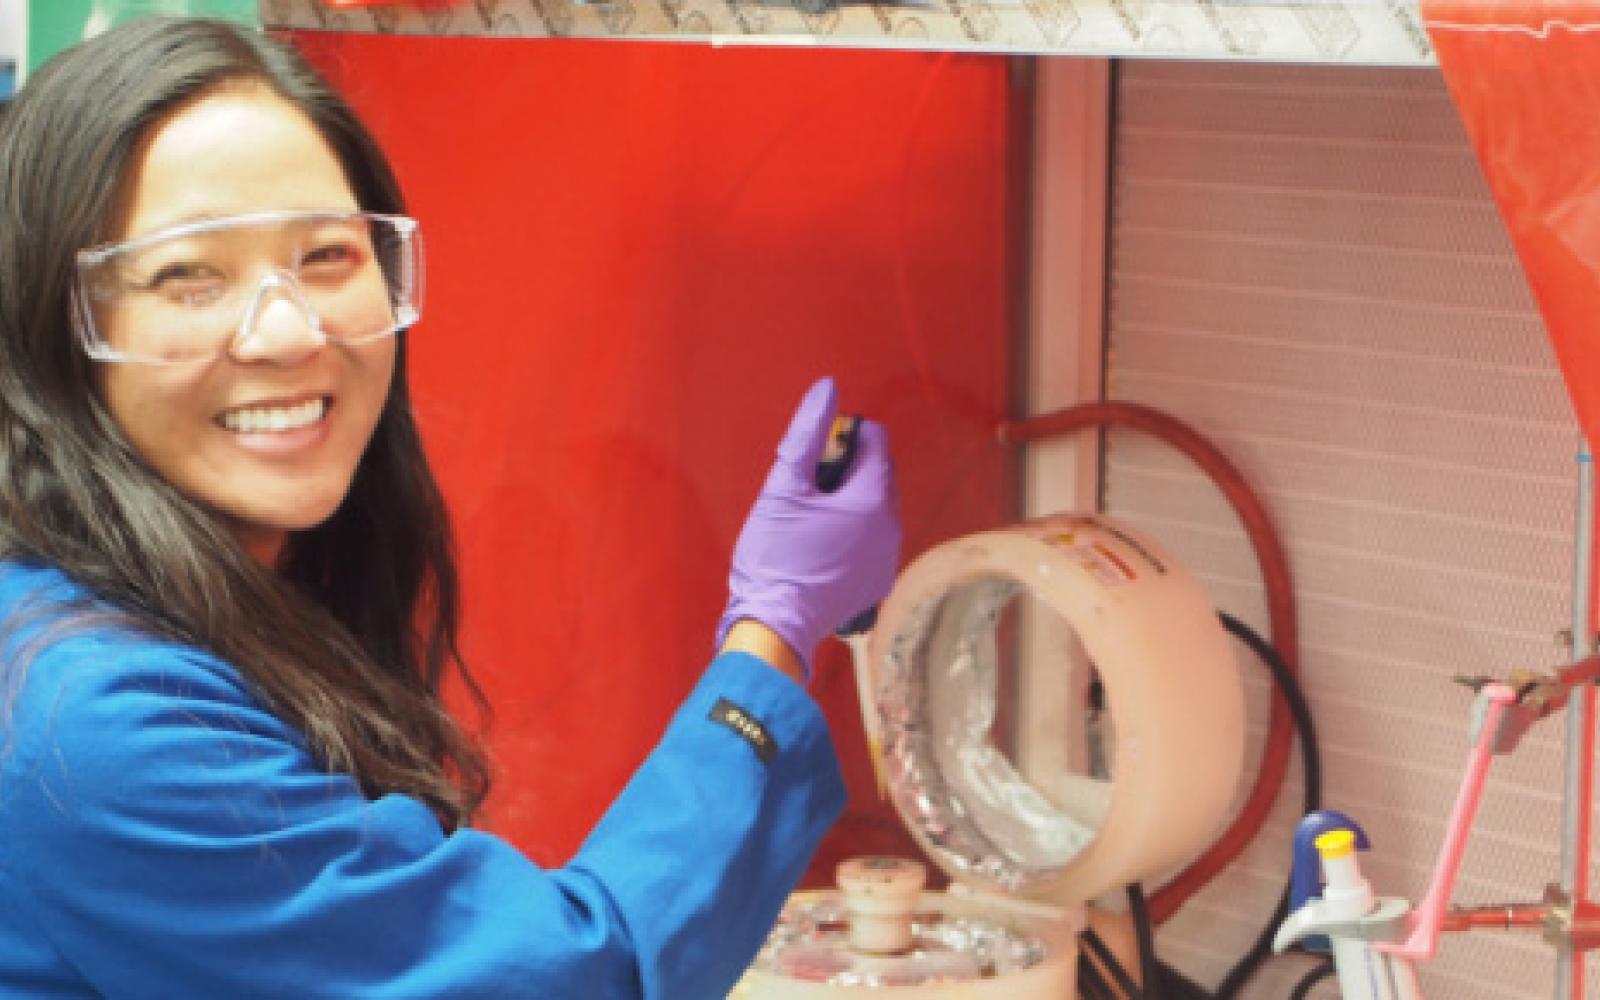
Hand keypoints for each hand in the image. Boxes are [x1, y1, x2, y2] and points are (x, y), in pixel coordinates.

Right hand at [716, 377, 901, 680]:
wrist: (775, 625)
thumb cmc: (775, 556)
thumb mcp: (783, 488)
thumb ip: (806, 434)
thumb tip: (828, 388)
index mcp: (872, 499)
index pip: (876, 442)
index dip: (844, 437)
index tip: (814, 456)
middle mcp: (891, 527)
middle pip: (877, 475)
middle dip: (846, 470)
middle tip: (807, 488)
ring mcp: (888, 558)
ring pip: (875, 509)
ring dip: (848, 503)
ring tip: (809, 519)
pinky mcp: (878, 582)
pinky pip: (872, 541)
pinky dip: (851, 534)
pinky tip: (819, 547)